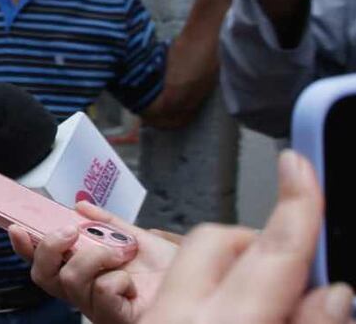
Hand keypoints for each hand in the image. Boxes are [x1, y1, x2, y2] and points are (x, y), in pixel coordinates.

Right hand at [8, 204, 178, 323]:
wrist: (198, 283)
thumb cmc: (168, 269)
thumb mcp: (135, 236)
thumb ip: (106, 221)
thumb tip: (79, 205)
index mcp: (83, 271)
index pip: (43, 263)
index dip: (25, 247)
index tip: (17, 227)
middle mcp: (84, 292)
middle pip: (43, 277)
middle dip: (50, 248)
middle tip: (71, 232)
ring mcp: (98, 307)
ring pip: (71, 281)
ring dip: (95, 257)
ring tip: (120, 252)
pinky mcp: (115, 317)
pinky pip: (103, 294)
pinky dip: (117, 279)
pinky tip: (132, 281)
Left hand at [140, 150, 351, 323]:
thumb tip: (333, 294)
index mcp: (221, 323)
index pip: (271, 250)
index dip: (297, 204)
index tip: (300, 166)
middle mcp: (174, 314)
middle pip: (217, 239)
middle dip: (260, 243)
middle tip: (300, 271)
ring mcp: (152, 317)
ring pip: (193, 261)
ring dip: (234, 268)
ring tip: (271, 300)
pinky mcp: (142, 322)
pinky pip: (176, 288)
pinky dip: (210, 290)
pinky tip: (235, 312)